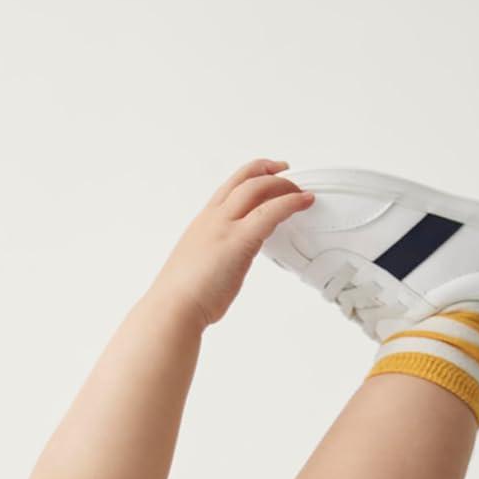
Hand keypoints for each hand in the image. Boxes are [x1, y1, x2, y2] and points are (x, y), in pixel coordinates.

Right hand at [153, 157, 313, 328]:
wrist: (174, 306)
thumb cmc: (184, 294)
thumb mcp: (200, 262)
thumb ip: (216, 253)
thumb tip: (229, 259)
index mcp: (203, 222)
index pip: (229, 188)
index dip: (251, 176)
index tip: (267, 174)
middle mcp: (213, 218)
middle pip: (244, 179)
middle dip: (269, 172)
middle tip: (288, 174)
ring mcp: (225, 227)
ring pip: (257, 188)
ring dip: (283, 185)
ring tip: (300, 192)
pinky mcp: (239, 241)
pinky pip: (270, 212)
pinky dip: (291, 202)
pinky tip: (304, 202)